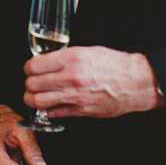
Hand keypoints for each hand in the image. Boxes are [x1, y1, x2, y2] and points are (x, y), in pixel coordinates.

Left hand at [24, 46, 163, 117]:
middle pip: (33, 84)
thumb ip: (66, 57)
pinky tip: (49, 106)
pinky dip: (47, 110)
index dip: (29, 67)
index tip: (30, 69)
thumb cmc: (115, 65)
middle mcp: (71, 77)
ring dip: (32, 99)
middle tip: (31, 82)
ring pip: (39, 101)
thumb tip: (48, 62)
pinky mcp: (81, 111)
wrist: (136, 82)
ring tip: (34, 96)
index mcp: (72, 59)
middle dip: (29, 83)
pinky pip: (54, 113)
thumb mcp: (88, 51)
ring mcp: (75, 96)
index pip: (35, 65)